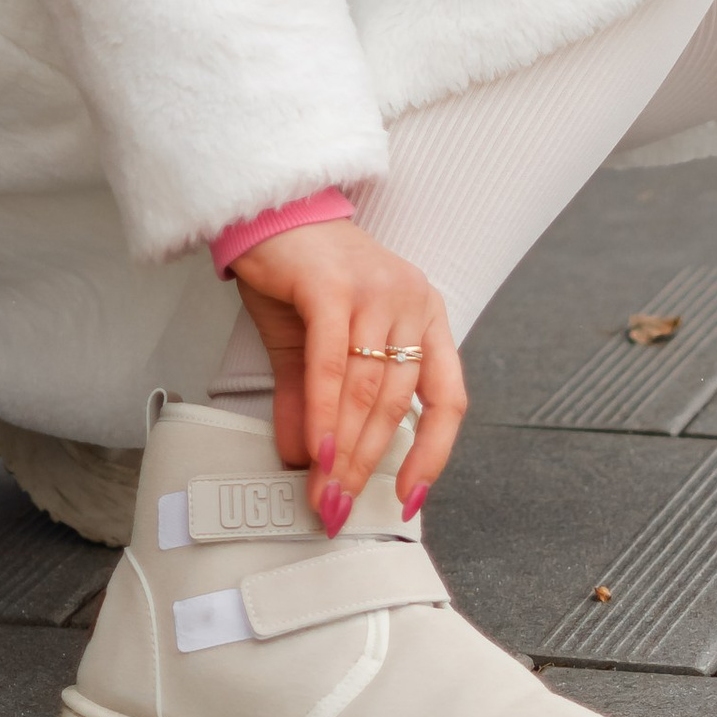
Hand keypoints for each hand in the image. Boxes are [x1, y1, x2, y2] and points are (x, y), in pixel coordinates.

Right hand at [228, 219, 463, 523]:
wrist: (268, 210)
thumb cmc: (301, 273)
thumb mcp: (314, 347)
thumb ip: (315, 402)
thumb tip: (307, 462)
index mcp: (424, 315)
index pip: (448, 398)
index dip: (433, 453)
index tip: (409, 498)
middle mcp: (411, 301)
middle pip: (397, 402)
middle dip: (366, 463)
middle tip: (338, 505)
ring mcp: (376, 290)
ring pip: (366, 389)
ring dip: (343, 450)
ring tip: (322, 489)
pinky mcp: (334, 285)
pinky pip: (333, 366)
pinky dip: (324, 414)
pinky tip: (315, 448)